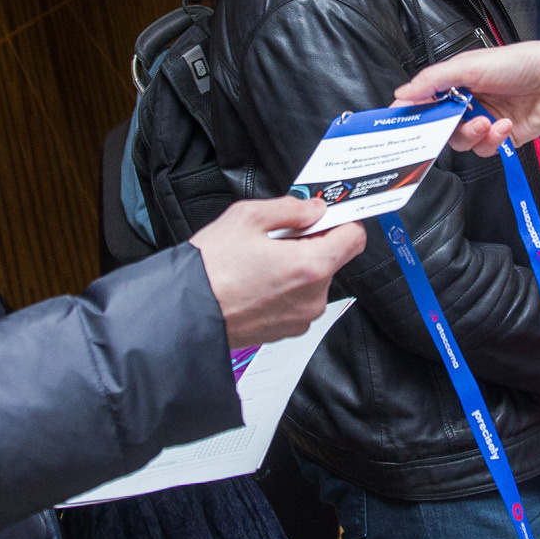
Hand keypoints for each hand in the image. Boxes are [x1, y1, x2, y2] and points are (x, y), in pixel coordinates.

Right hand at [189, 198, 366, 350]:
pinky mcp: (287, 330)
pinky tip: (257, 280)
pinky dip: (285, 289)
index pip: (355, 237)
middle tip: (277, 236)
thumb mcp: (247, 217)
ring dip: (296, 267)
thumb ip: (290, 208)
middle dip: (311, 243)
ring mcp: (301, 317)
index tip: (325, 216)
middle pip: (332, 259)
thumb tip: (312, 208)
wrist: (184, 312)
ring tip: (260, 261)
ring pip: (314, 281)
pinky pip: (298, 301)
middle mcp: (313, 297)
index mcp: (310, 265)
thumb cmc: (210, 270)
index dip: (340, 220)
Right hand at [390, 40, 539, 157]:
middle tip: (448, 124)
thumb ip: (432, 81)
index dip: (414, 111)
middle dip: (445, 126)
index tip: (403, 121)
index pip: (426, 98)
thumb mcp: (470, 65)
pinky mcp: (503, 138)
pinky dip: (493, 140)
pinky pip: (485, 149)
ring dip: (472, 134)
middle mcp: (470, 100)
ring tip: (487, 122)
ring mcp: (486, 120)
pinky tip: (506, 126)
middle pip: (440, 125)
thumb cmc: (521, 63)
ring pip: (461, 141)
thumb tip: (402, 93)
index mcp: (458, 79)